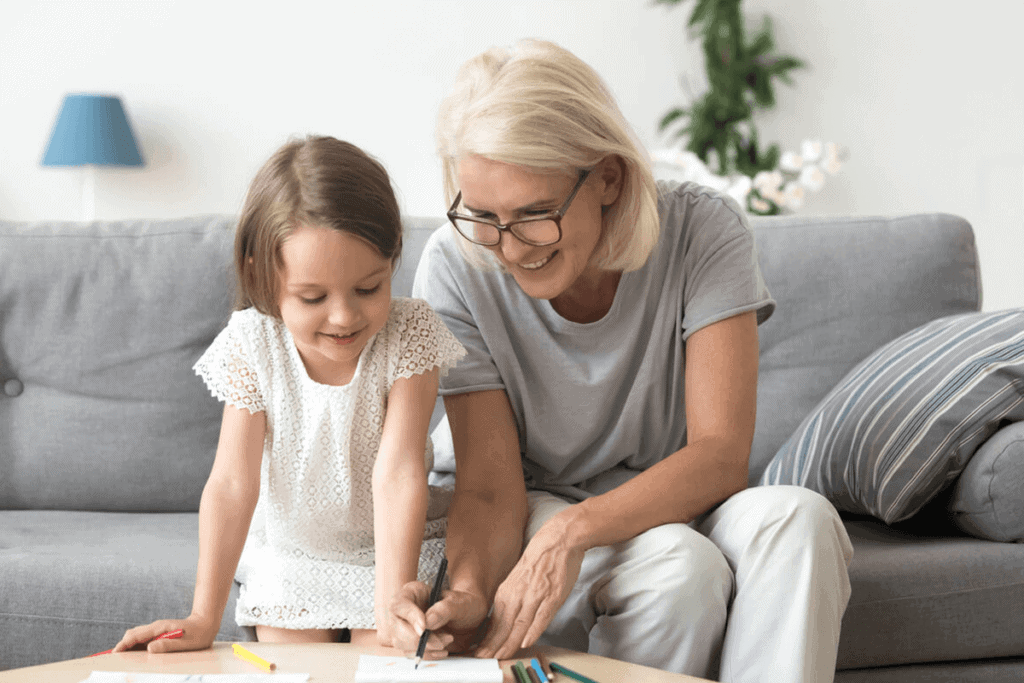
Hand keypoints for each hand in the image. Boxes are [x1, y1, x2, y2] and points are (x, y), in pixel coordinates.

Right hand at [112, 614, 217, 652]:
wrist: (206, 623)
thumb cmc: (198, 634)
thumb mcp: (186, 643)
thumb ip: (168, 645)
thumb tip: (149, 649)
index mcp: (160, 628)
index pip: (136, 635)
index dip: (123, 644)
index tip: (114, 654)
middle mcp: (156, 627)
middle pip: (132, 634)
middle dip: (121, 646)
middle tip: (112, 660)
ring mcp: (157, 630)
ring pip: (136, 636)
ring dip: (127, 646)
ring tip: (120, 660)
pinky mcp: (159, 633)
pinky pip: (143, 639)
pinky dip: (135, 646)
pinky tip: (133, 656)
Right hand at [388, 581, 488, 659]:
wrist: (469, 618)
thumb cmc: (463, 605)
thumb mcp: (459, 603)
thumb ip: (444, 609)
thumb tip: (427, 623)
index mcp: (412, 592)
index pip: (399, 604)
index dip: (410, 617)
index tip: (424, 629)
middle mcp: (404, 610)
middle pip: (396, 628)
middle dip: (417, 639)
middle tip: (441, 642)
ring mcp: (405, 627)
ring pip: (401, 643)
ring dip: (424, 648)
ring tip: (447, 640)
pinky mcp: (411, 642)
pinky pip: (411, 653)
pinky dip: (426, 655)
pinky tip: (442, 651)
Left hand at [475, 517, 584, 659]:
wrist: (558, 540)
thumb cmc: (539, 560)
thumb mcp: (518, 580)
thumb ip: (511, 600)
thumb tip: (503, 620)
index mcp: (507, 591)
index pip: (495, 622)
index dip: (488, 640)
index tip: (481, 652)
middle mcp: (517, 594)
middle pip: (503, 626)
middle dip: (493, 646)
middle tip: (484, 660)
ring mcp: (535, 596)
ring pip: (519, 625)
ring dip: (509, 643)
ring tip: (500, 657)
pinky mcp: (551, 596)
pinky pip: (541, 617)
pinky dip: (533, 630)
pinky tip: (526, 641)